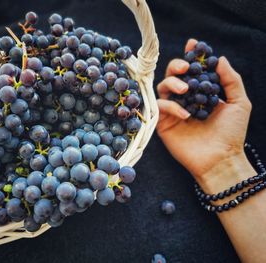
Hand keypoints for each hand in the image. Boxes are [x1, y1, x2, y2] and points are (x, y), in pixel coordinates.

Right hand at [156, 39, 252, 189]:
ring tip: (185, 90)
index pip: (193, 71)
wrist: (221, 159)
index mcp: (201, 93)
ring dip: (172, 83)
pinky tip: (185, 114)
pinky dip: (170, 106)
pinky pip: (160, 107)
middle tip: (185, 67)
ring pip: (163, 87)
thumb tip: (220, 59)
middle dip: (177, 66)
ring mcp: (173, 111)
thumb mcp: (239, 103)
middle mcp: (186, 99)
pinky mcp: (164, 123)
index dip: (191, 56)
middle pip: (173, 75)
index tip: (193, 44)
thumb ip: (231, 80)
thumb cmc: (232, 133)